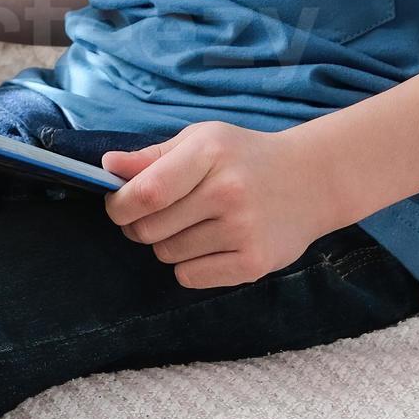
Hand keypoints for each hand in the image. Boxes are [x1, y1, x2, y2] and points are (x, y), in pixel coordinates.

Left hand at [100, 121, 344, 289]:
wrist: (312, 180)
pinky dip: (189, 266)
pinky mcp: (254, 262)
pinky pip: (190, 277)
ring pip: (167, 254)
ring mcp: (243, 229)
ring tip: (196, 224)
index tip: (117, 206)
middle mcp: (227, 191)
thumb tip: (106, 167)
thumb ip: (152, 157)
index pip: (145, 193)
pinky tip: (211, 244)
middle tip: (159, 215)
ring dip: (168, 243)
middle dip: (139, 226)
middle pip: (148, 229)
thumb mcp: (201, 141)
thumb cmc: (244, 157)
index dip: (118, 205)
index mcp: (209, 153)